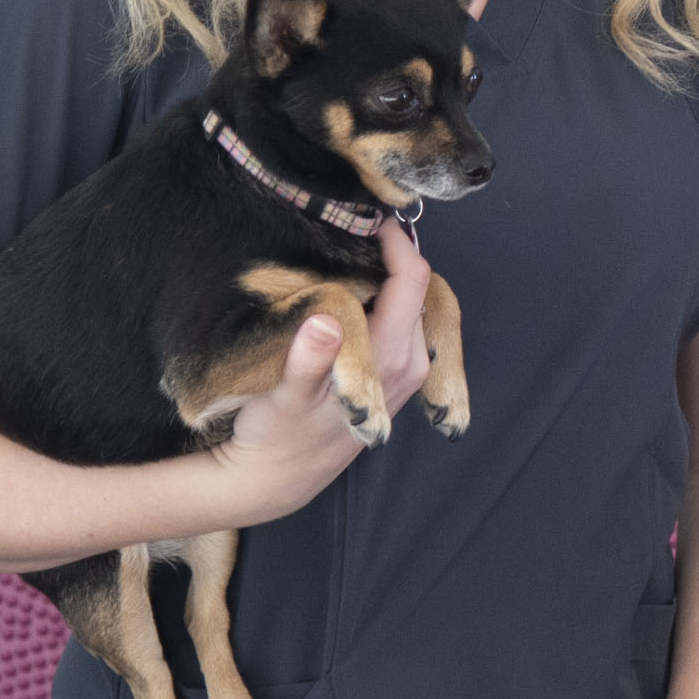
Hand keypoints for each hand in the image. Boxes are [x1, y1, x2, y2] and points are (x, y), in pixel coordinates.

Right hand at [200, 227, 435, 525]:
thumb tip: (325, 323)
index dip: (396, 244)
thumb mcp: (284, 398)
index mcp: (392, 359)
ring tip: (350, 256)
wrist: (278, 478)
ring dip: (390, 277)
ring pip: (416, 304)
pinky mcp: (398, 376)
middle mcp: (411, 363)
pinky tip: (357, 292)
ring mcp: (409, 371)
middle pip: (420, 289)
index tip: (369, 220)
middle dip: (393, 256)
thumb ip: (308, 361)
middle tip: (353, 231)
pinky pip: (407, 322)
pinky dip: (388, 299)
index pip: (413, 282)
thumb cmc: (277, 436)